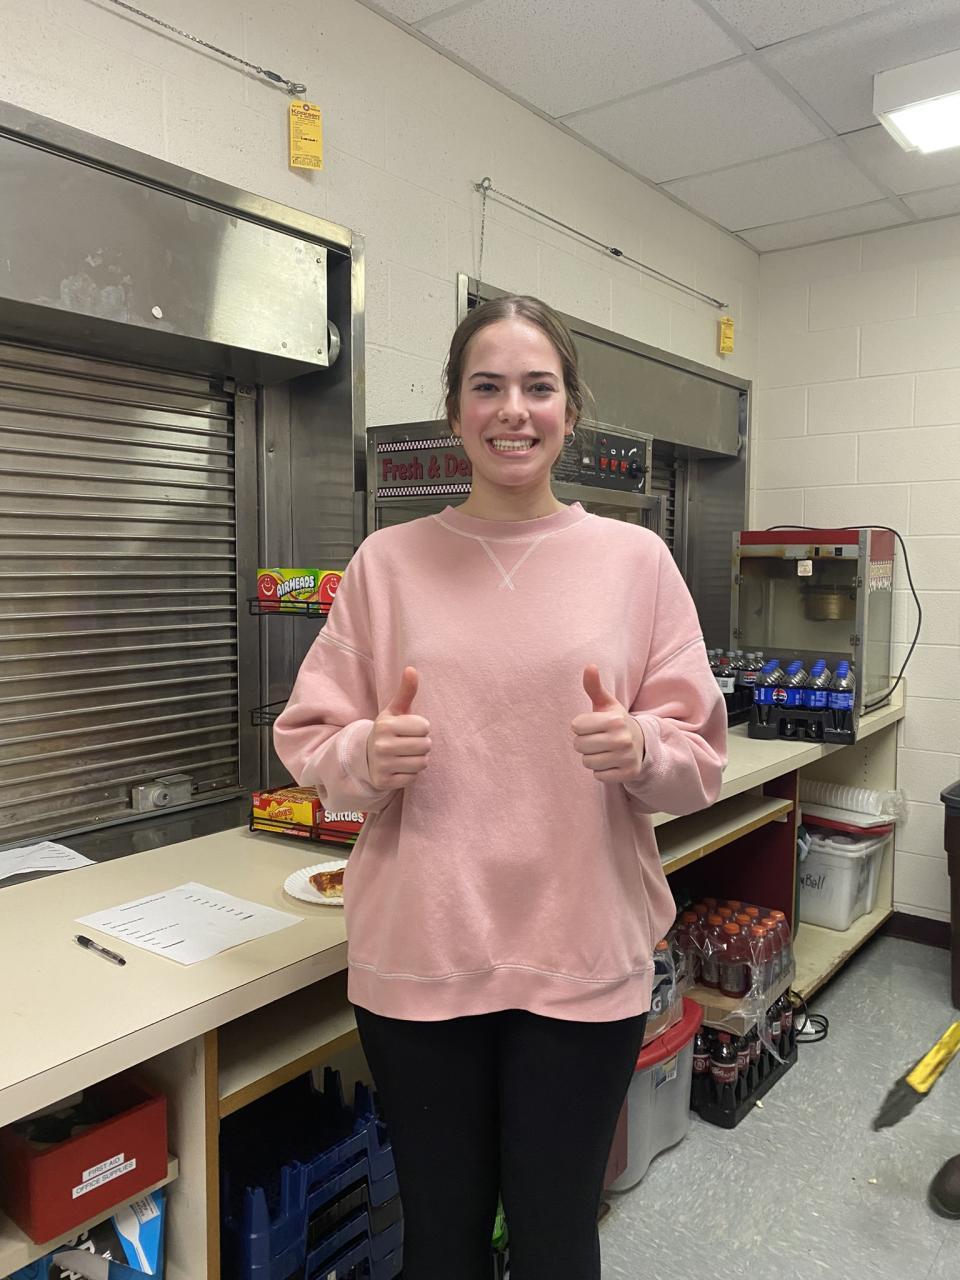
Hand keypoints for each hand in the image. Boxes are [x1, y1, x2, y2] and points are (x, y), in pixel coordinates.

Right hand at [366, 667, 431, 789]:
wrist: (366, 756)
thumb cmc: (389, 730)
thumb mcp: (395, 710)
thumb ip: (406, 691)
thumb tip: (411, 669)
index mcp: (385, 725)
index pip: (425, 727)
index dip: (421, 728)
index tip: (410, 729)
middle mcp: (381, 745)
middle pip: (426, 745)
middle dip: (422, 744)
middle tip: (409, 743)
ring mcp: (382, 765)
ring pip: (422, 763)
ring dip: (418, 759)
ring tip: (406, 755)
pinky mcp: (384, 781)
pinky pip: (413, 778)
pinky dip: (410, 774)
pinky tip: (400, 767)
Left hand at [571, 665, 644, 783]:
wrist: (643, 744)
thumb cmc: (616, 722)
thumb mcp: (606, 704)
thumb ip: (594, 686)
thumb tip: (589, 666)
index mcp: (615, 719)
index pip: (576, 727)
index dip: (581, 727)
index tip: (593, 726)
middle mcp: (622, 738)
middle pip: (579, 746)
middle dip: (584, 743)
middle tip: (597, 739)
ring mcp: (627, 757)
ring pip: (587, 762)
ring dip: (592, 758)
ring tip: (604, 750)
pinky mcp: (629, 774)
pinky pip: (599, 776)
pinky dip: (602, 771)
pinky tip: (611, 762)